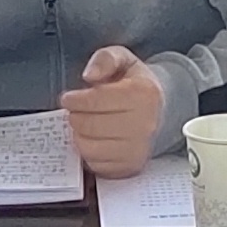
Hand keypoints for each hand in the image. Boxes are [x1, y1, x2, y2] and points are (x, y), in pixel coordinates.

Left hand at [62, 45, 166, 176]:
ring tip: (83, 125)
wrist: (159, 109)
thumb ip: (105, 59)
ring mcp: (139, 148)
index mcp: (143, 94)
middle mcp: (145, 124)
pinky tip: (93, 139)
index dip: (75, 100)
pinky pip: (97, 164)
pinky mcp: (131, 167)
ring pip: (90, 147)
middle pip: (90, 125)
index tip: (68, 98)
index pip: (96, 100)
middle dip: (75, 117)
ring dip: (79, 135)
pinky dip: (88, 152)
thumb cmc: (135, 84)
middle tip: (75, 112)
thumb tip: (90, 75)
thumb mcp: (123, 59)